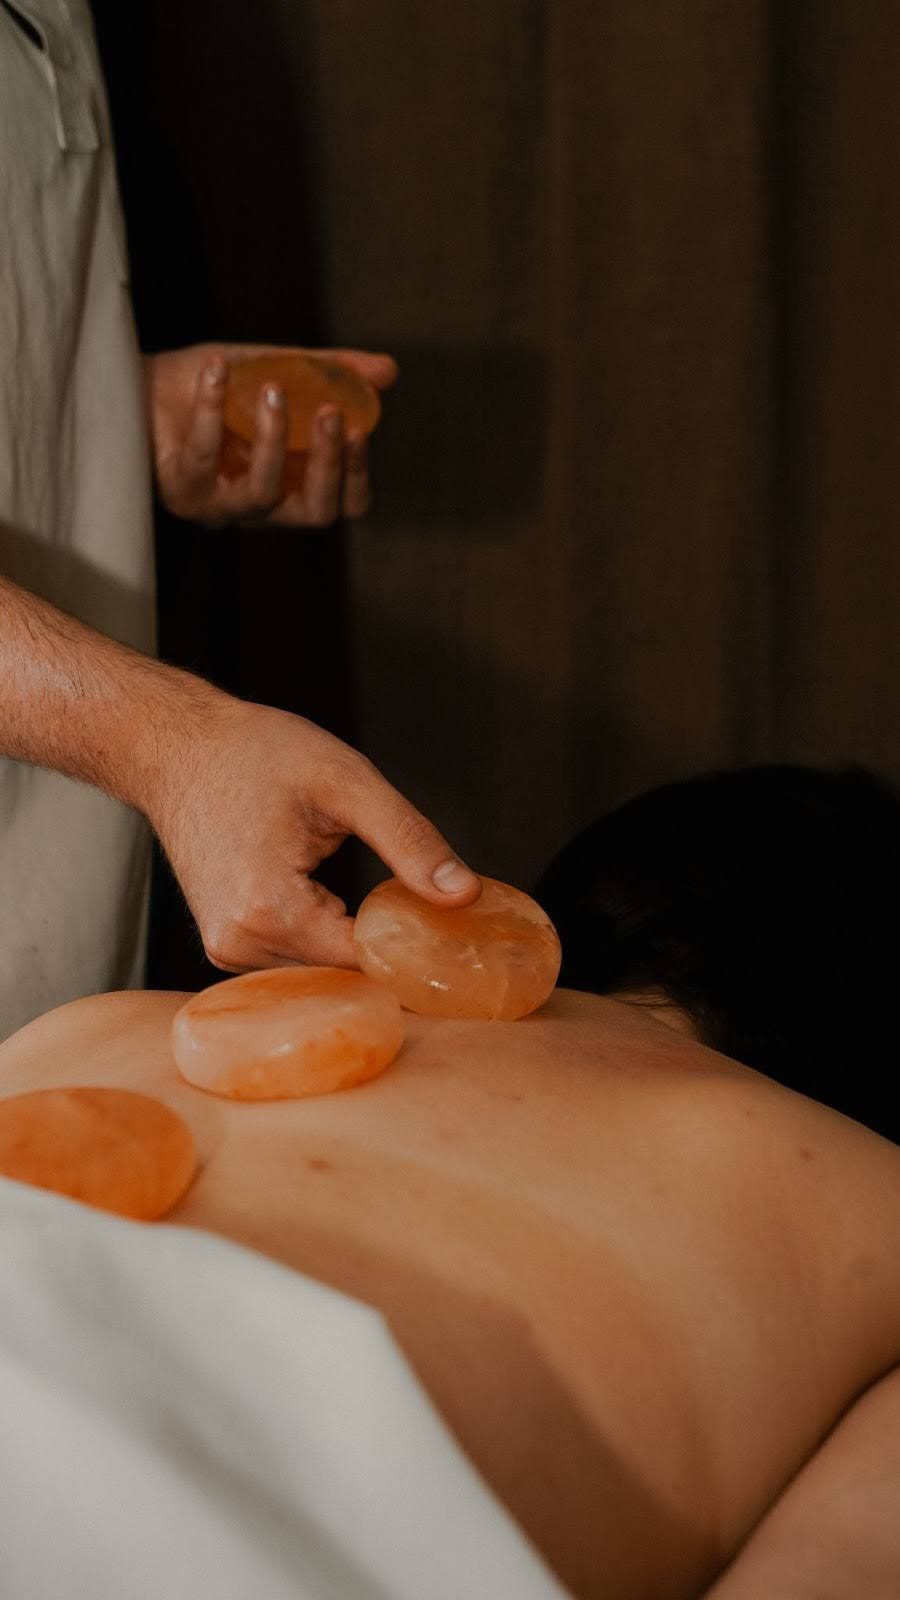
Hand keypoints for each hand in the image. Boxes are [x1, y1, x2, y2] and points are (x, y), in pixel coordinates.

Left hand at [143, 343, 397, 528]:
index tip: (358, 429)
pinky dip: (213, 407)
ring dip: (275, 440)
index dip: (357, 476)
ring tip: (274, 388)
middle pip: (315, 513)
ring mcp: (219, 505)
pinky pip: (206, 455)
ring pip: (263, 494)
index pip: (342, 504)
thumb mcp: (277, 368)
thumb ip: (330, 372)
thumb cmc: (210, 387)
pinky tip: (216, 369)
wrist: (135, 384)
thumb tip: (390, 370)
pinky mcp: (181, 490)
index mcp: (290, 485)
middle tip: (331, 415)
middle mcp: (259, 507)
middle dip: (329, 465)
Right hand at [147, 692, 480, 969]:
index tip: (455, 939)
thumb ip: (408, 840)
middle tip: (438, 923)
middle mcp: (240, 944)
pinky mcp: (226, 944)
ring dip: (357, 947)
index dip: (416, 953)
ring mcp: (227, 950)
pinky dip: (327, 941)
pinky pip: (294, 960)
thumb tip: (463, 894)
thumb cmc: (254, 753)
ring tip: (393, 911)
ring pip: (320, 972)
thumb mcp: (346, 782)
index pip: (366, 963)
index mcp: (269, 910)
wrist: (176, 749)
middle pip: (343, 974)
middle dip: (390, 951)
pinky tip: (350, 913)